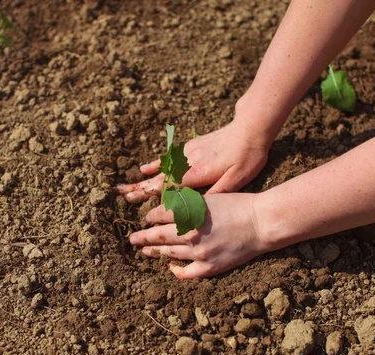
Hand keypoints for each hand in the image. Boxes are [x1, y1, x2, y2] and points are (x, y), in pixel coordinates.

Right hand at [117, 117, 271, 202]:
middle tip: (124, 196)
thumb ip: (217, 192)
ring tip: (127, 186)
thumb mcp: (237, 179)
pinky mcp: (190, 147)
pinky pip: (168, 157)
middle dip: (141, 188)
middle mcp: (188, 162)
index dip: (153, 194)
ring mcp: (187, 153)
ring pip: (161, 169)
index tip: (136, 200)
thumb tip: (199, 206)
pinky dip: (155, 164)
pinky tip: (144, 168)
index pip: (170, 186)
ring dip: (143, 179)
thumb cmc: (246, 156)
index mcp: (198, 173)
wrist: (250, 128)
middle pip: (160, 178)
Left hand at [129, 193, 269, 278]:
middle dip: (142, 237)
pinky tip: (170, 267)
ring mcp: (198, 252)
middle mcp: (190, 233)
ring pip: (168, 253)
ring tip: (145, 251)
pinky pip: (185, 273)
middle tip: (132, 239)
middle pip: (157, 235)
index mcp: (189, 213)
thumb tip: (168, 208)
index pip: (159, 215)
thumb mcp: (209, 198)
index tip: (148, 218)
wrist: (261, 223)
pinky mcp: (209, 267)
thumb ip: (188, 204)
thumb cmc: (238, 205)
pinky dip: (175, 271)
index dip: (150, 217)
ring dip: (154, 252)